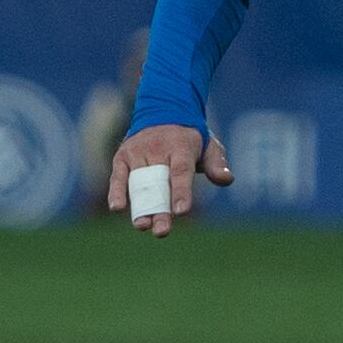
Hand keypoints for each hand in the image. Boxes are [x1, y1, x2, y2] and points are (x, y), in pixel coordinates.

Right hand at [109, 122, 229, 238]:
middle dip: (160, 208)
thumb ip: (217, 164)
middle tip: (162, 231)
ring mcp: (137, 152)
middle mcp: (156, 148)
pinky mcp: (122, 157)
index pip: (181, 171)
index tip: (181, 211)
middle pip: (158, 183)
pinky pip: (118, 176)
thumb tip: (226, 179)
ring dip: (140, 206)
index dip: (181, 192)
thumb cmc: (189, 138)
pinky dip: (116, 191)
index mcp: (180, 146)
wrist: (162, 111)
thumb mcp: (209, 145)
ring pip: (138, 183)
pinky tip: (117, 207)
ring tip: (143, 226)